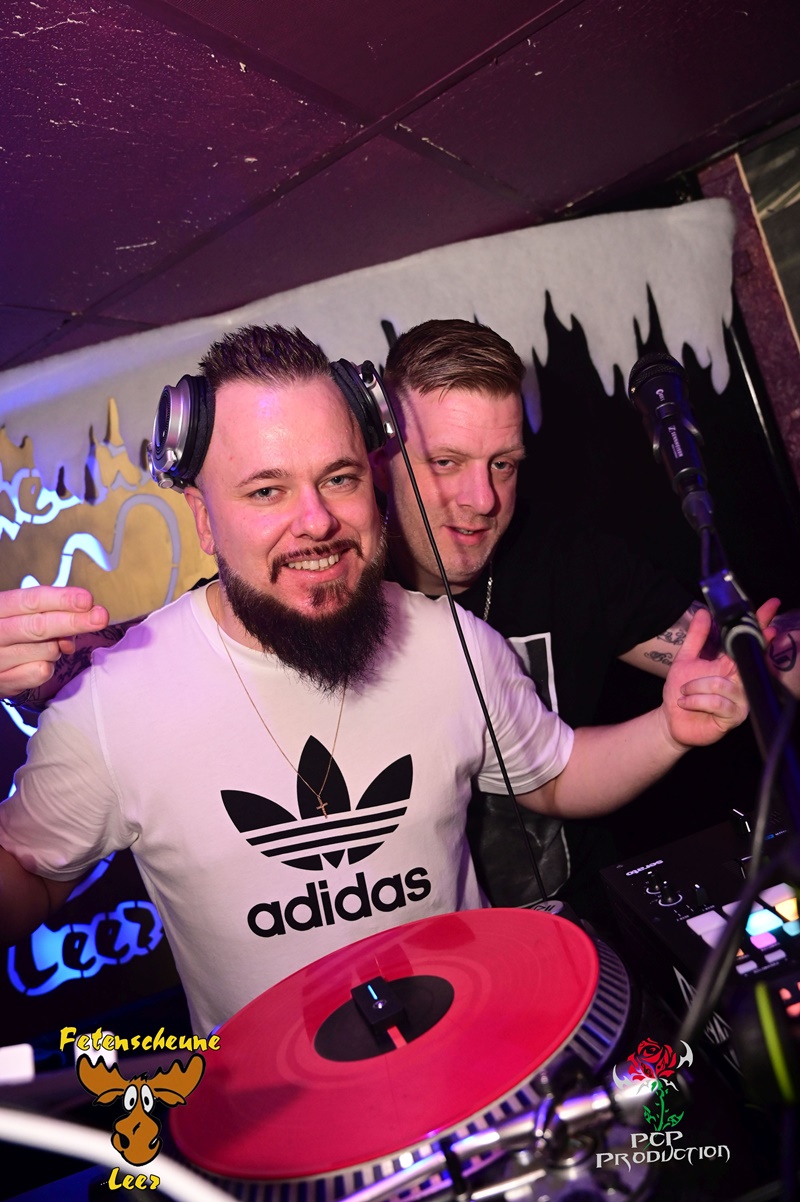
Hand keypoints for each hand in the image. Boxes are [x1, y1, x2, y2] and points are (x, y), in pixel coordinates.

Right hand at [0, 587, 108, 697]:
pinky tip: (39, 661)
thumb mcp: (22, 614)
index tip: (87, 599)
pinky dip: (48, 667)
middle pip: (39, 627)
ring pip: (46, 651)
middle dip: (73, 621)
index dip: (62, 599)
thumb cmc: (10, 631)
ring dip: (58, 648)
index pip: (31, 600)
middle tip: (101, 617)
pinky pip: (41, 673)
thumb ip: (49, 613)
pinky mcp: (3, 682)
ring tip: (49, 644)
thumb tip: (81, 620)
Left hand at [661, 598, 779, 747]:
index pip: (749, 641)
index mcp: (731, 665)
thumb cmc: (682, 690)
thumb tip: (703, 612)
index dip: (761, 623)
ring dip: (697, 685)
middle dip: (742, 652)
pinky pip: (717, 702)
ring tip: (685, 690)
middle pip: (749, 660)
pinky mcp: (733, 717)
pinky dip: (697, 700)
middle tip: (725, 655)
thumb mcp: (686, 659)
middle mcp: (741, 680)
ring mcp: (740, 699)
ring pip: (723, 684)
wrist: (672, 719)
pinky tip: (686, 702)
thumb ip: (697, 637)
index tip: (771, 605)